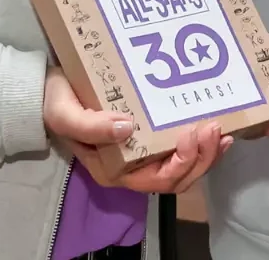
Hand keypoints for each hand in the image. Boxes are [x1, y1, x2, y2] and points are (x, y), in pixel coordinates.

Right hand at [43, 68, 228, 193]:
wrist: (47, 89)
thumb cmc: (56, 104)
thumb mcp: (66, 115)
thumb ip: (91, 126)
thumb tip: (127, 128)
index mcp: (114, 170)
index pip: (157, 180)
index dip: (181, 162)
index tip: (193, 134)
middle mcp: (132, 168)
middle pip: (177, 177)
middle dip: (202, 158)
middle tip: (214, 128)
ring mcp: (143, 153)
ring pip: (185, 167)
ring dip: (207, 153)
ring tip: (220, 131)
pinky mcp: (149, 136)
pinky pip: (182, 149)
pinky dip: (201, 143)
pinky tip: (214, 128)